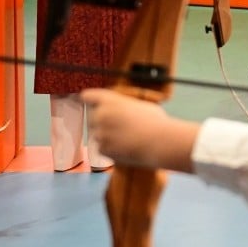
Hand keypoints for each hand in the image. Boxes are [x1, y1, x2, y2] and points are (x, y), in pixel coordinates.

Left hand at [81, 88, 198, 171]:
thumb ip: (123, 106)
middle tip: (120, 127)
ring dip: (108, 137)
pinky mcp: (103, 150)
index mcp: (108, 100)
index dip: (89, 100)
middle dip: (102, 122)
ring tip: (127, 138)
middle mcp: (99, 115)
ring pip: (98, 135)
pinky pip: (103, 149)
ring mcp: (99, 133)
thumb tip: (120, 111)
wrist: (160, 142)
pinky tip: (126, 147)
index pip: (87, 96)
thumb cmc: (155, 121)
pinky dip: (112, 149)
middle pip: (92, 118)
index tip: (90, 104)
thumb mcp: (139, 105)